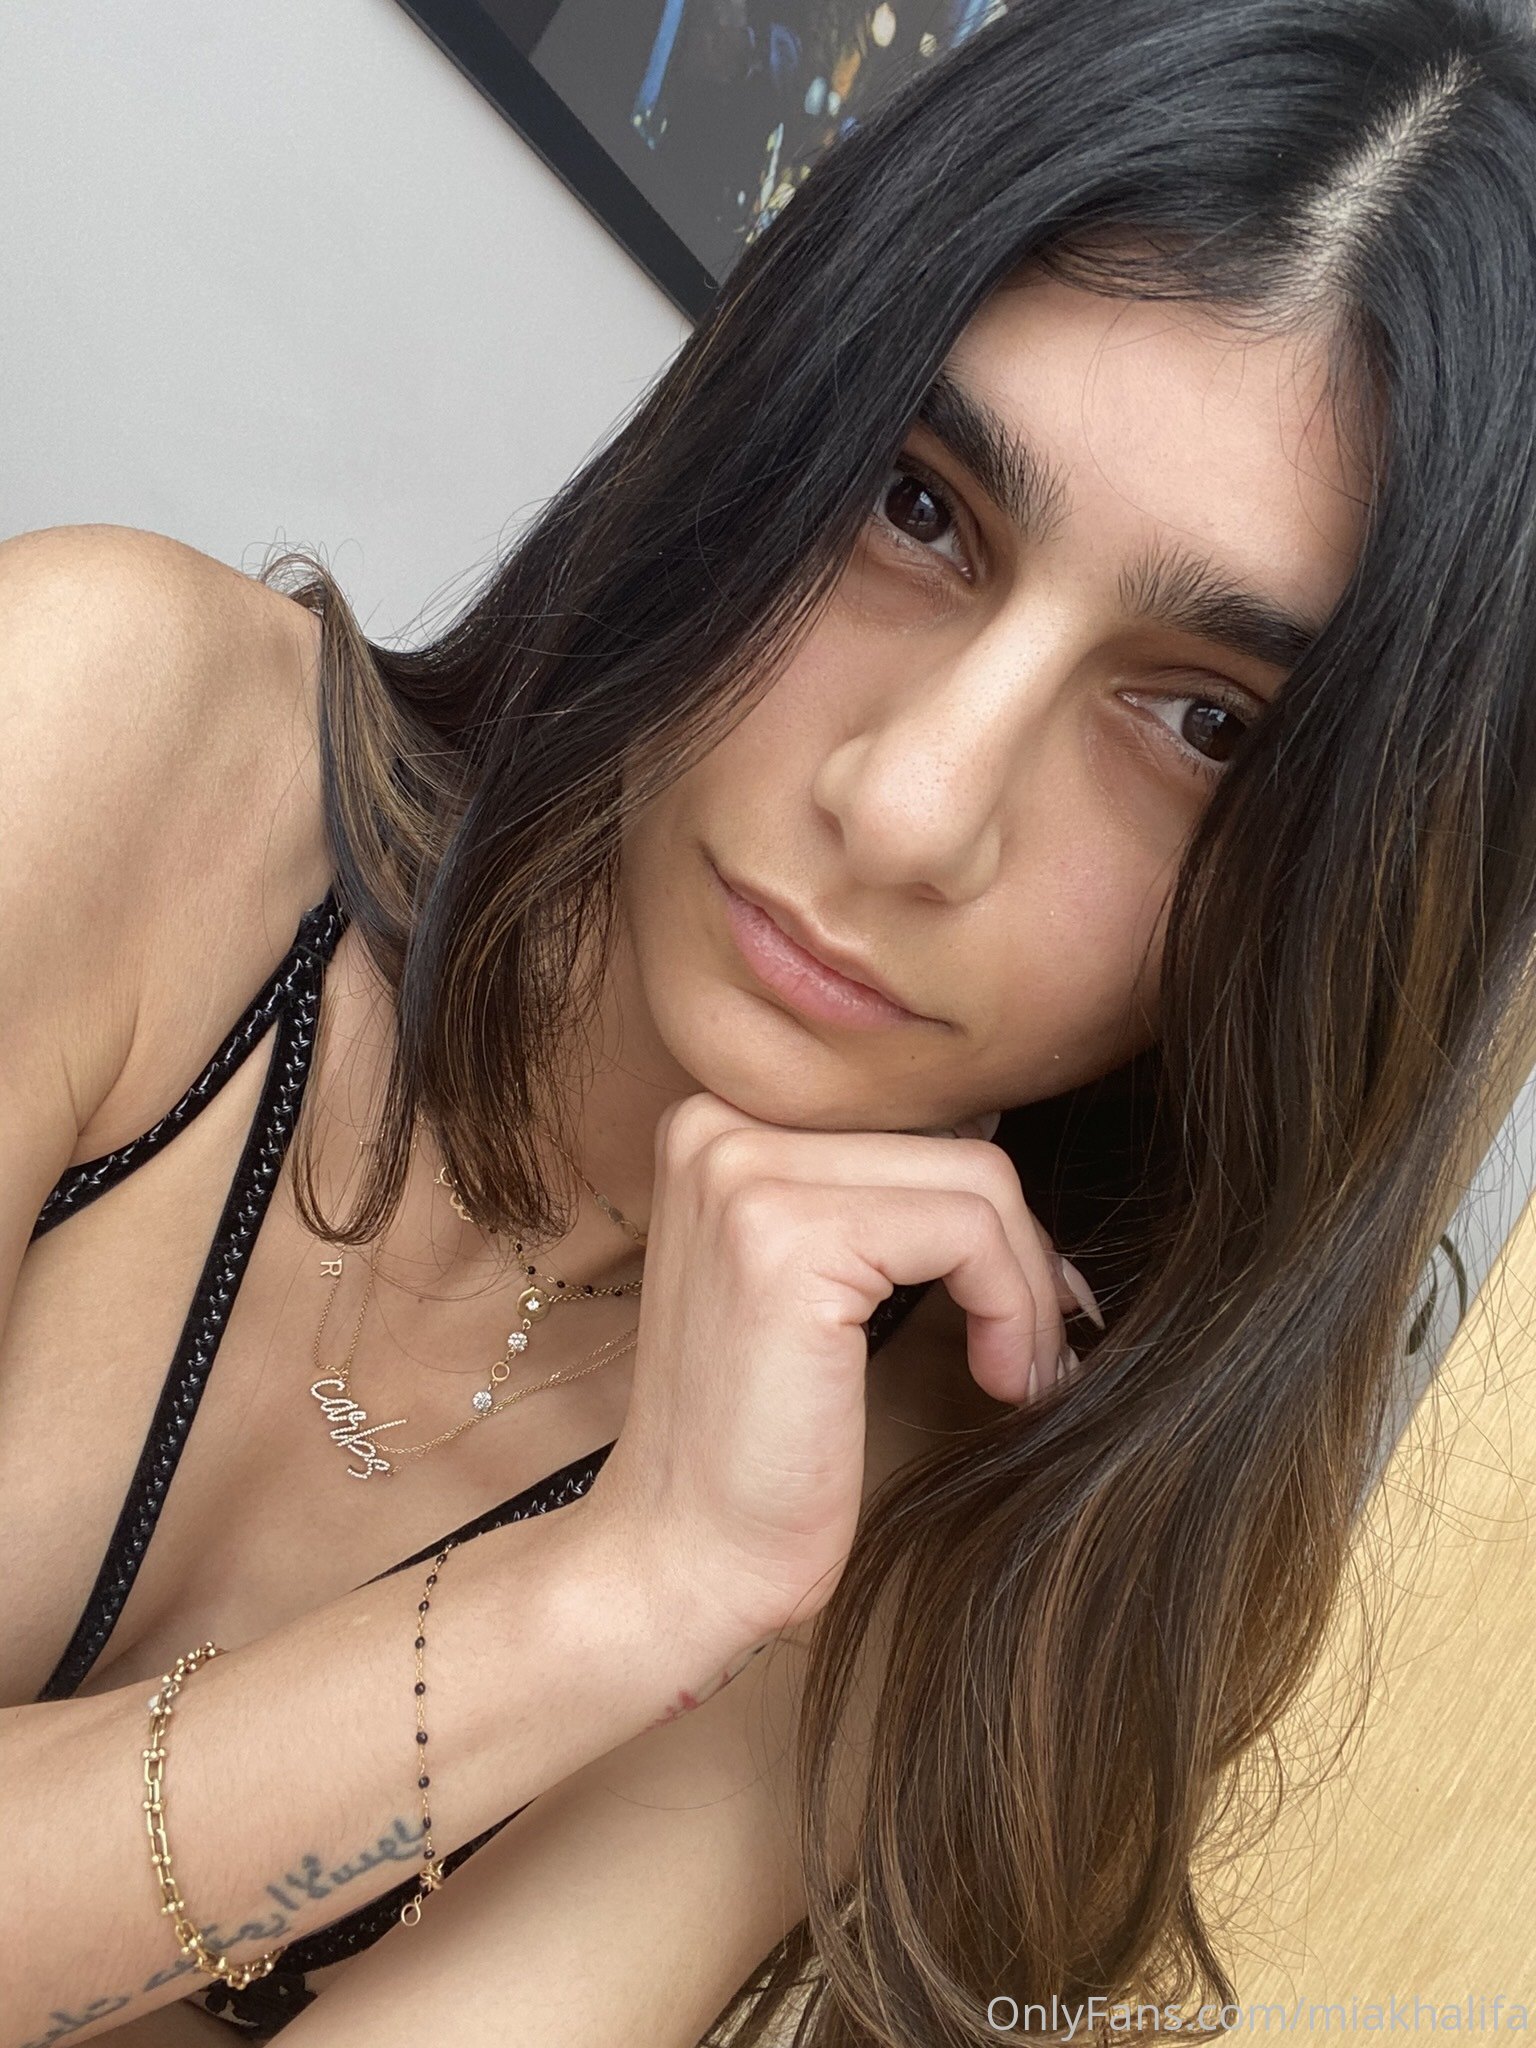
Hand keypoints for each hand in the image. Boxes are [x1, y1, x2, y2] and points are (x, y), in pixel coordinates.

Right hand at [582, 1089, 1100, 1667]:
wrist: (683, 1554)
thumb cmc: (756, 1438)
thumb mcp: (805, 1278)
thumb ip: (871, 1197)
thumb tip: (1000, 1139)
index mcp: (718, 1122)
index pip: (913, 1119)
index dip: (988, 1213)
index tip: (1026, 1296)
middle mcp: (718, 1125)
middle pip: (952, 1143)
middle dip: (1023, 1254)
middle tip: (1038, 1349)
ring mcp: (745, 1175)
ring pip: (977, 1183)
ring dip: (1029, 1288)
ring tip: (1021, 1371)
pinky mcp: (789, 1240)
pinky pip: (969, 1234)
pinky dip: (1014, 1310)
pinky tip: (999, 1380)